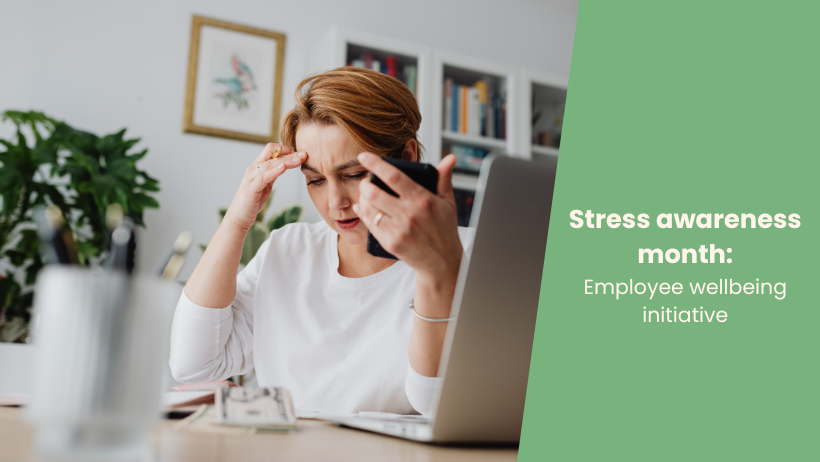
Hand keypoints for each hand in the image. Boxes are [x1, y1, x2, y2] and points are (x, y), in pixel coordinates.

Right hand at [224, 143, 306, 231]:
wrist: (240, 216)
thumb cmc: (253, 200)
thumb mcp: (266, 184)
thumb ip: (273, 173)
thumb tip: (286, 165)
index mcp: (257, 166)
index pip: (271, 150)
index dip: (286, 150)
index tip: (299, 154)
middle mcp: (253, 169)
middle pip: (273, 155)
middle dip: (290, 154)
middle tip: (304, 154)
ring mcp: (251, 178)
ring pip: (270, 164)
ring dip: (287, 161)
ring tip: (299, 160)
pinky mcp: (251, 188)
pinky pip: (264, 177)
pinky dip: (274, 171)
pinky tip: (284, 168)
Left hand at [353, 153, 462, 286]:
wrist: (442, 262)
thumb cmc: (445, 229)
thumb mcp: (448, 202)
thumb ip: (444, 179)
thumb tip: (450, 158)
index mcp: (422, 200)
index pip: (393, 176)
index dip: (375, 164)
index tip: (364, 156)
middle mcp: (409, 214)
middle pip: (374, 193)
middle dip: (365, 184)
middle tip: (366, 182)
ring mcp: (399, 230)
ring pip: (369, 209)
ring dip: (362, 199)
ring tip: (366, 195)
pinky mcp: (391, 243)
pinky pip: (371, 225)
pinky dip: (364, 214)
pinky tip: (364, 208)